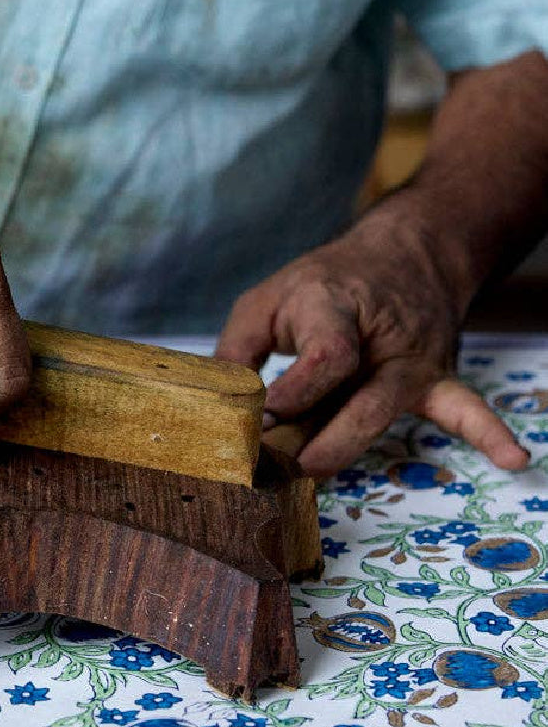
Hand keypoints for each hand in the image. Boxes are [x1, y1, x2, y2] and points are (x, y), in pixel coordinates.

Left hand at [216, 213, 528, 476]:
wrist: (404, 254)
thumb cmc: (321, 284)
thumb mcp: (267, 300)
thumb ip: (236, 350)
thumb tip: (212, 406)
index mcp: (333, 306)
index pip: (323, 355)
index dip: (293, 392)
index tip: (259, 420)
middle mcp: (379, 336)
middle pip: (357, 396)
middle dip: (316, 437)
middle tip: (277, 464)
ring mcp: (413, 361)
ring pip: (385, 411)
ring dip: (347, 446)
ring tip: (310, 472)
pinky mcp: (435, 379)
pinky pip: (464, 407)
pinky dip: (487, 432)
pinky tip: (514, 458)